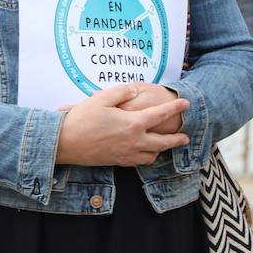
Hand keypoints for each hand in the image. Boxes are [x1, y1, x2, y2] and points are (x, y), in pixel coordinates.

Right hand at [56, 83, 189, 166]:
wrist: (66, 143)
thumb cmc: (82, 119)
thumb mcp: (101, 98)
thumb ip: (122, 92)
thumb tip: (134, 90)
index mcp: (133, 123)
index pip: (160, 114)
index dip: (174, 108)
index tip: (186, 103)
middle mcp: (134, 141)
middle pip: (163, 142)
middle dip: (177, 139)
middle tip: (186, 137)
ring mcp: (127, 153)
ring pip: (152, 155)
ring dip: (161, 150)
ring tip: (165, 146)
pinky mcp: (118, 161)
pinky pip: (139, 162)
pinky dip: (146, 158)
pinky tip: (144, 154)